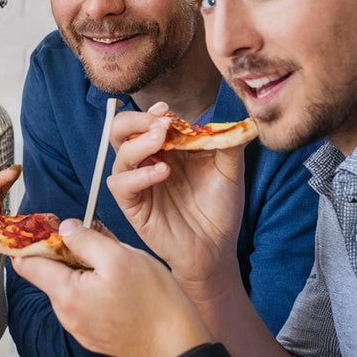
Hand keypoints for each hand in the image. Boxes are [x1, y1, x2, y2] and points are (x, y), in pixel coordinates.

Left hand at [11, 219, 210, 356]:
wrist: (179, 346)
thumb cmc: (155, 303)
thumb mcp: (120, 256)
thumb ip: (84, 238)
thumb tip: (63, 228)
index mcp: (66, 294)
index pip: (26, 263)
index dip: (34, 240)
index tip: (50, 227)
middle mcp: (66, 315)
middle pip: (50, 273)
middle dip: (68, 253)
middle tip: (97, 242)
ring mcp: (79, 328)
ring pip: (69, 287)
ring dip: (84, 270)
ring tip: (114, 266)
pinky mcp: (93, 335)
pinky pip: (83, 303)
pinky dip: (94, 288)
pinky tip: (118, 285)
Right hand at [106, 104, 244, 290]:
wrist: (217, 248)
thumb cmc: (220, 210)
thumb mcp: (230, 171)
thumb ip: (228, 142)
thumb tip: (237, 119)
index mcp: (166, 149)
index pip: (146, 121)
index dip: (151, 111)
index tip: (167, 109)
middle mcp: (147, 162)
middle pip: (120, 131)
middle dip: (135, 120)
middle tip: (160, 122)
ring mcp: (138, 184)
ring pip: (119, 155)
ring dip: (138, 142)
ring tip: (162, 138)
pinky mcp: (132, 206)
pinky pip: (121, 185)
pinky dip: (139, 174)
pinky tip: (162, 172)